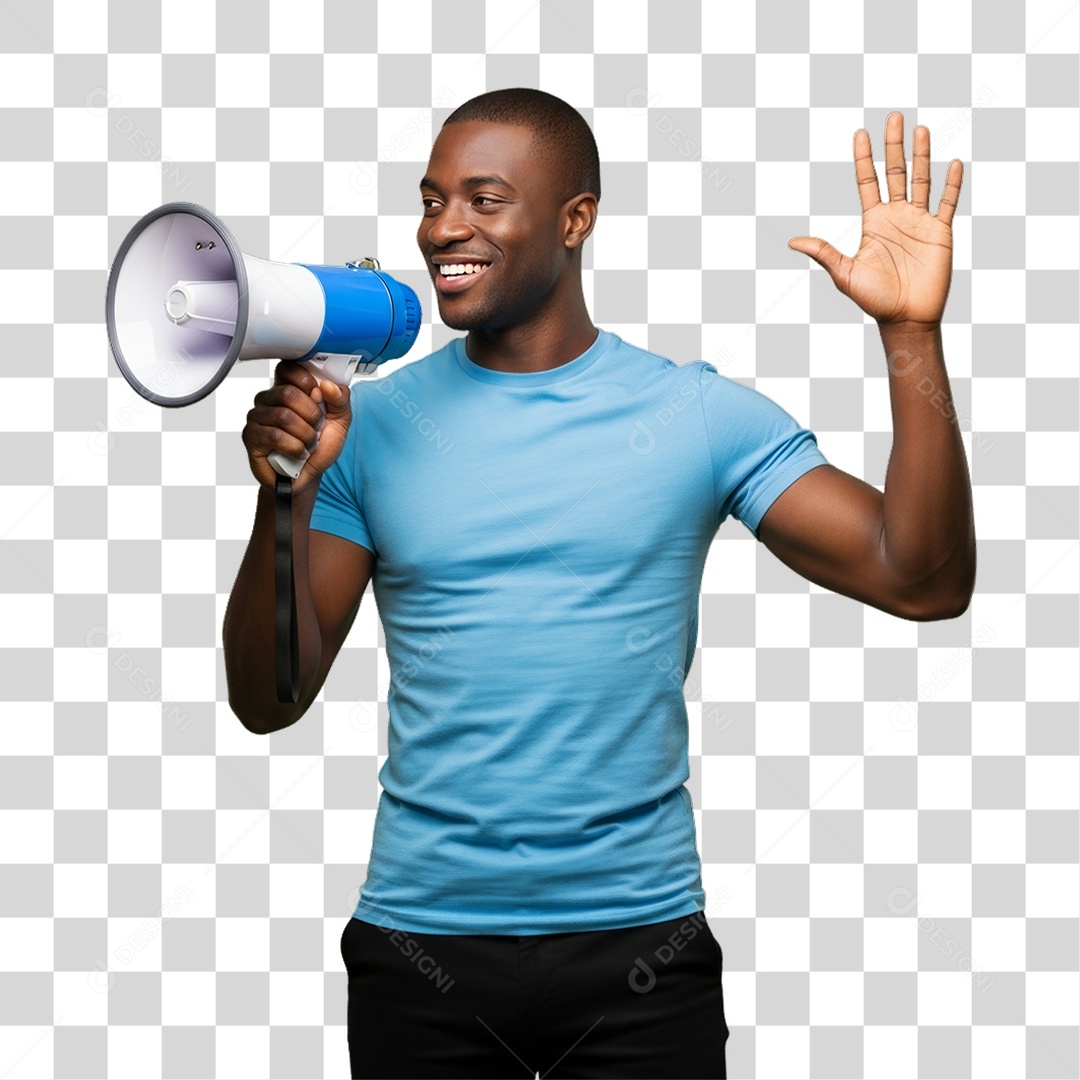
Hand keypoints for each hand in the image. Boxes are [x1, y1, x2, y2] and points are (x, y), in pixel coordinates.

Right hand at [242, 360, 352, 495]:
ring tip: (308, 444)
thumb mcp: (340, 421)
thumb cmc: (319, 447)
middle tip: (316, 428)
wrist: (308, 476)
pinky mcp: (251, 436)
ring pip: (284, 416)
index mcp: (287, 388)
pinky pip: (274, 436)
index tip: (318, 397)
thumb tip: (328, 385)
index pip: (288, 368)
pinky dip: (295, 448)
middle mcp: (268, 398)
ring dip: (306, 435)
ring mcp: (257, 417)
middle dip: (312, 415)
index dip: (306, 381)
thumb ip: (340, 399)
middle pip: (288, 393)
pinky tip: (298, 453)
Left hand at [788, 112, 962, 329]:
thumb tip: (792, 241)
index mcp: (873, 222)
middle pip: (896, 172)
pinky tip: (953, 163)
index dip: (864, 158)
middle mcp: (896, 217)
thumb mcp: (844, 273)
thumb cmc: (874, 299)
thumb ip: (823, 252)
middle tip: (894, 117)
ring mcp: (919, 222)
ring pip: (921, 180)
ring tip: (920, 129)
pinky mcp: (940, 232)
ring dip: (922, 155)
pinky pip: (947, 203)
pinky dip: (952, 184)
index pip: (867, 181)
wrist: (905, 318)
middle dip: (894, 146)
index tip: (860, 133)